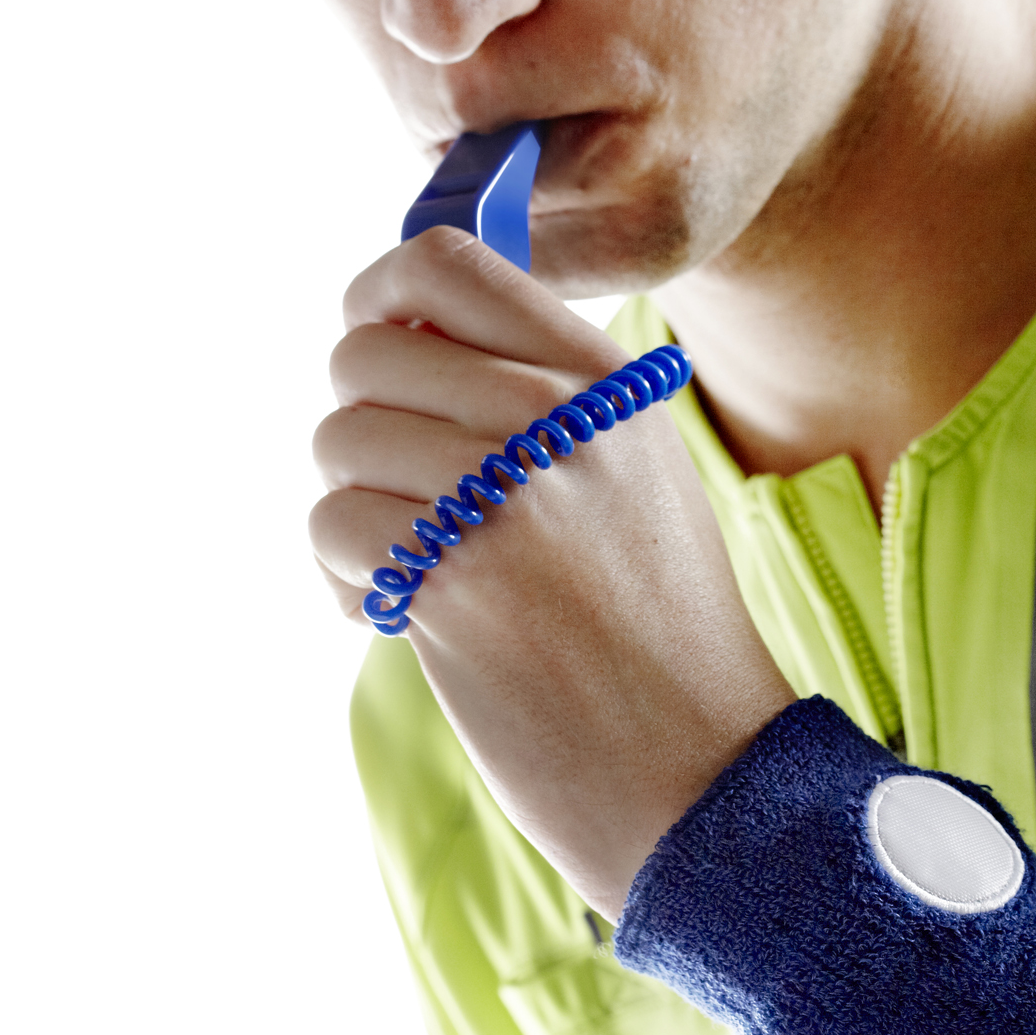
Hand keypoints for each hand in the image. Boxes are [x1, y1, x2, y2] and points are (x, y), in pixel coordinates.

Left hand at [310, 226, 794, 915]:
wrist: (700, 773)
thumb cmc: (652, 628)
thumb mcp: (629, 471)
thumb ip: (534, 390)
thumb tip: (395, 326)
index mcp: (602, 376)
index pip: (443, 261)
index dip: (380, 298)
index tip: (385, 352)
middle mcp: (560, 415)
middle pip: (364, 352)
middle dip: (360, 427)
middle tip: (412, 499)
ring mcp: (512, 493)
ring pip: (338, 440)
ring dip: (354, 512)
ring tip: (421, 567)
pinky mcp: (462, 579)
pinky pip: (335, 527)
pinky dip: (353, 582)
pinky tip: (415, 619)